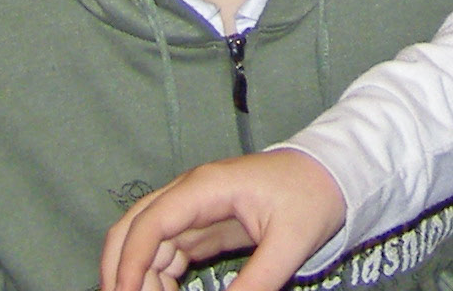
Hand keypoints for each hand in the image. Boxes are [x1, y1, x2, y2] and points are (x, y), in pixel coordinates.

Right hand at [101, 148, 345, 290]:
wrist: (333, 173)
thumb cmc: (313, 196)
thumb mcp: (290, 244)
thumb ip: (256, 284)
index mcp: (206, 187)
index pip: (151, 223)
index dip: (130, 263)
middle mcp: (191, 193)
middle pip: (133, 227)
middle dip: (118, 269)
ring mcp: (196, 208)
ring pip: (147, 242)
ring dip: (140, 277)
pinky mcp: (205, 224)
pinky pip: (168, 252)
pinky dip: (159, 277)